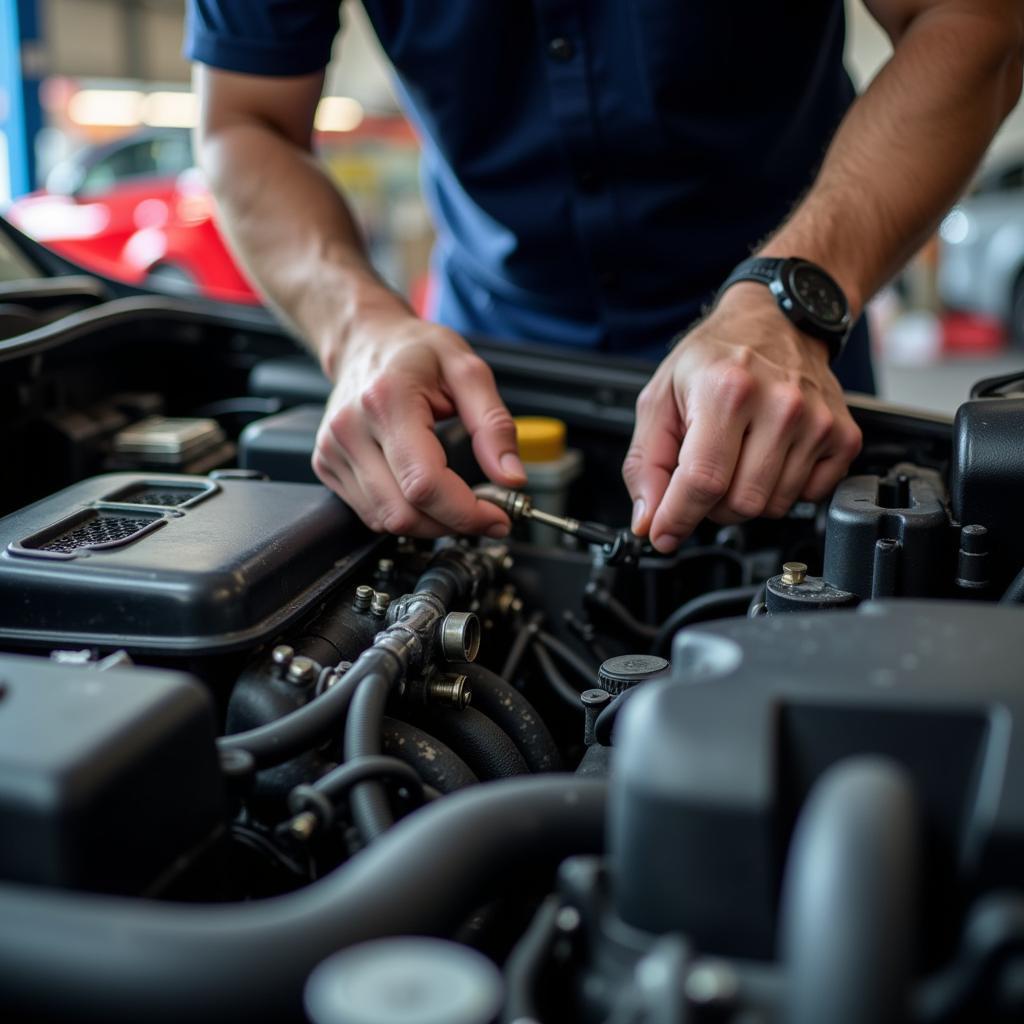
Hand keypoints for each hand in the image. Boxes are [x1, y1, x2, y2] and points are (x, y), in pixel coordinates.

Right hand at [313, 308, 526, 536]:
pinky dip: (404, 513)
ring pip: (385, 521)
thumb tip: (511, 476)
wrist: (366, 340)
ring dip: (429, 523)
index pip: (425, 484)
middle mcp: (351, 428)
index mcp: (387, 401)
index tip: (497, 517)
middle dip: (452, 522)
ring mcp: (332, 449)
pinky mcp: (326, 464)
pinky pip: (370, 512)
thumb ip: (494, 426)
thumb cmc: (414, 351)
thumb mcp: (468, 372)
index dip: (466, 512)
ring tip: (454, 499)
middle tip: (483, 511)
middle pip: (404, 512)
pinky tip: (422, 492)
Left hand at [622, 283, 862, 552]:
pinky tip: (770, 456)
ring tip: (737, 459)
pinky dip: (783, 490)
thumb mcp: (659, 399)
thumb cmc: (714, 357)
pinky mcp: (843, 435)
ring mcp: (817, 421)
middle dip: (711, 506)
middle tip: (704, 476)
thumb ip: (646, 464)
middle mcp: (779, 405)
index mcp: (727, 391)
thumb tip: (649, 520)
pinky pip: (808, 497)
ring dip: (745, 498)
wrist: (774, 319)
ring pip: (773, 506)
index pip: (703, 481)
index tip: (663, 536)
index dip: (677, 518)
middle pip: (740, 503)